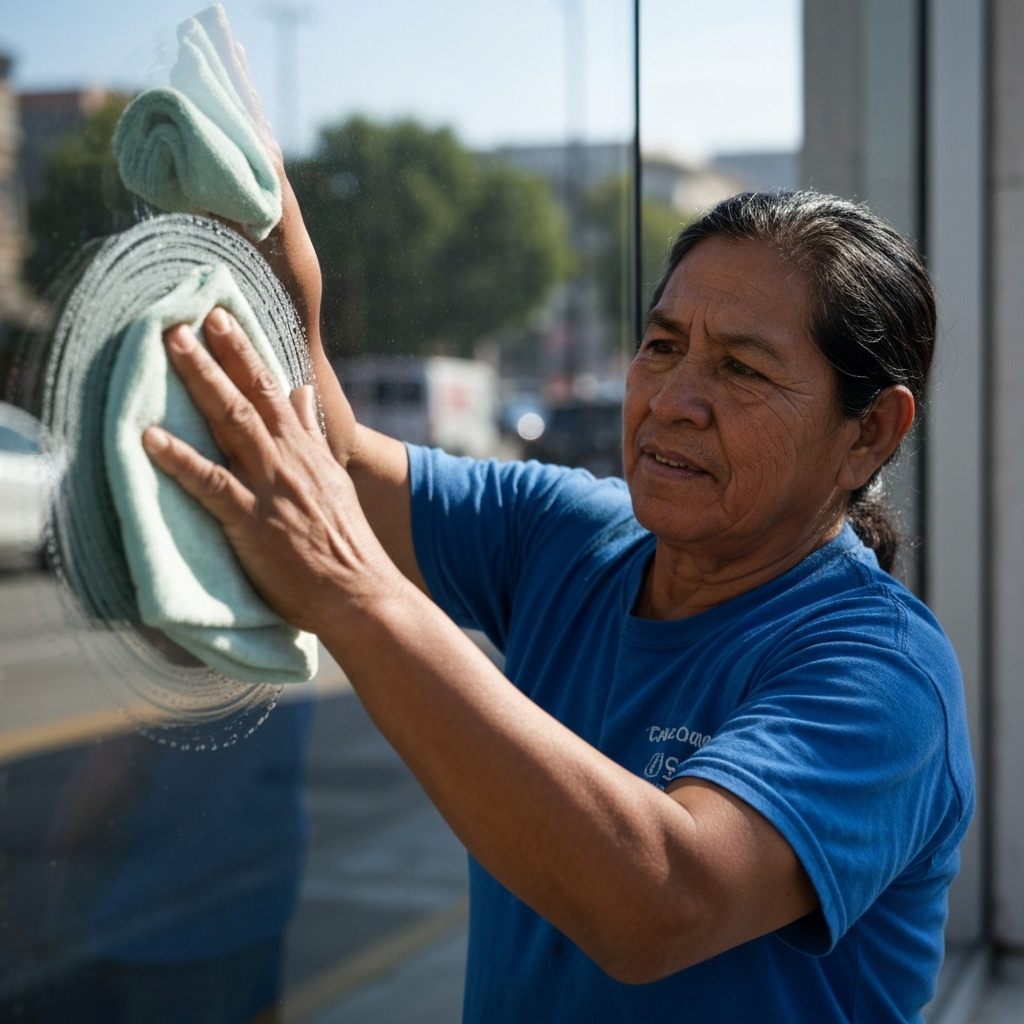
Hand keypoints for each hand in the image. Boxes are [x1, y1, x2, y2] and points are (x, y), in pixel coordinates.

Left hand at [141, 307, 401, 633]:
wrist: (360, 592)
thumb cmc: (344, 544)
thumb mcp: (333, 479)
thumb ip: (311, 434)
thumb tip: (301, 391)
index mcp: (306, 451)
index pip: (273, 391)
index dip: (245, 353)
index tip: (221, 319)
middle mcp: (289, 460)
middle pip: (249, 397)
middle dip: (219, 353)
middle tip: (189, 318)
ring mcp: (271, 489)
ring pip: (231, 425)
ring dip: (200, 382)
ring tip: (172, 346)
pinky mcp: (254, 524)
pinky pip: (212, 486)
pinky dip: (181, 460)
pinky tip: (150, 438)